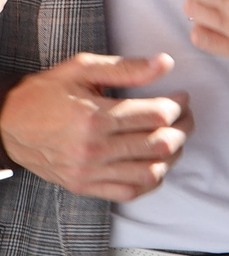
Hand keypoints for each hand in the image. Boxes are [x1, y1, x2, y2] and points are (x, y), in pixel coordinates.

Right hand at [0, 53, 192, 199]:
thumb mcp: (81, 69)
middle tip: (185, 116)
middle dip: (183, 128)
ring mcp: (89, 172)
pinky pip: (132, 192)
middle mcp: (92, 149)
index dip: (178, 105)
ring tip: (172, 138)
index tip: (181, 98)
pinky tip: (154, 161)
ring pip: (152, 171)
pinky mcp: (85, 186)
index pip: (156, 116)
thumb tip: (166, 63)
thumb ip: (126, 68)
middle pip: (160, 144)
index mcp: (93, 117)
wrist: (6, 125)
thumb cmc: (44, 94)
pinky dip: (152, 179)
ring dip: (172, 155)